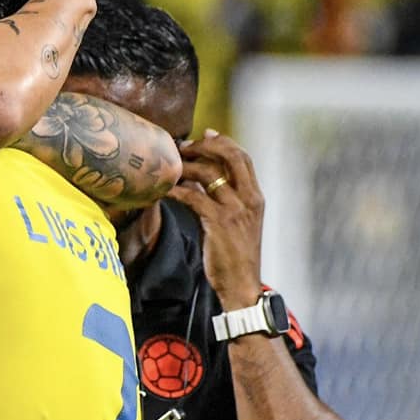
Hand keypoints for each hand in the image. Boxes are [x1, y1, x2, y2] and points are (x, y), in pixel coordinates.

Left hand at [165, 130, 263, 308]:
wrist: (241, 285)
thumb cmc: (233, 254)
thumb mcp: (232, 220)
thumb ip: (219, 197)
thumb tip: (196, 177)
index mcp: (255, 197)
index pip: (243, 157)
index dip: (223, 142)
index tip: (204, 134)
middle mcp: (249, 199)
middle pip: (231, 156)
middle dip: (205, 146)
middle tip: (183, 147)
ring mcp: (235, 210)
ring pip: (210, 173)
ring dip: (186, 166)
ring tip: (169, 168)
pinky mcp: (219, 222)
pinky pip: (194, 196)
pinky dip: (176, 189)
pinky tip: (163, 190)